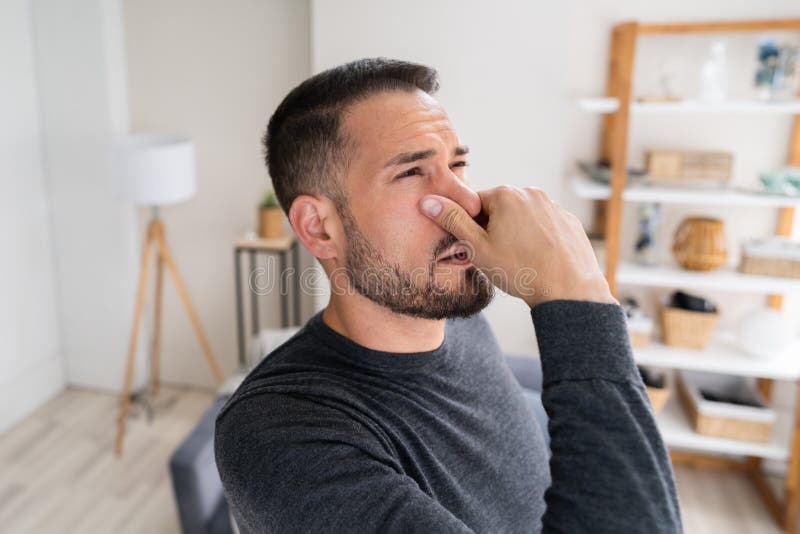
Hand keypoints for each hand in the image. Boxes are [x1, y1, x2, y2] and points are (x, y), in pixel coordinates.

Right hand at [419, 186, 616, 308]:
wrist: (568, 289)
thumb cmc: (520, 269)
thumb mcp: (477, 248)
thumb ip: (452, 221)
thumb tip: (428, 201)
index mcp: (505, 194)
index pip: (474, 204)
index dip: (471, 227)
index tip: (477, 247)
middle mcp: (531, 193)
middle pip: (500, 209)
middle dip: (494, 230)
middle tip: (497, 258)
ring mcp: (553, 206)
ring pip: (523, 218)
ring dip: (516, 234)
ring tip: (519, 261)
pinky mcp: (569, 221)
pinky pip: (544, 227)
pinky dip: (538, 240)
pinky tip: (538, 260)